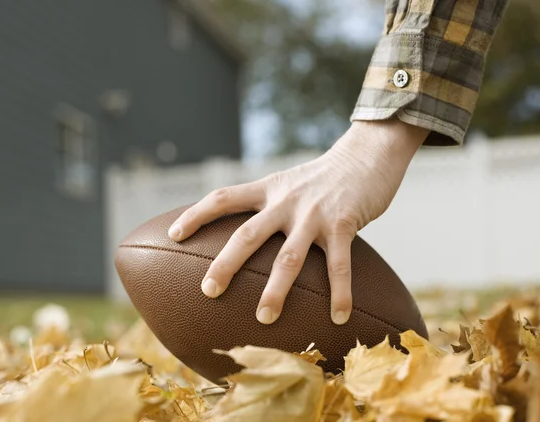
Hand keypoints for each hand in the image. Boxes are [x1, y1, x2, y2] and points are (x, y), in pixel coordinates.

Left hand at [168, 118, 428, 324]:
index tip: (173, 234)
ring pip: (288, 257)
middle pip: (247, 235)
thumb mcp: (288, 182)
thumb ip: (268, 203)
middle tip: (208, 292)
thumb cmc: (323, 177)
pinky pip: (338, 265)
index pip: (223, 198)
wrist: (366, 155)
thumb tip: (246, 235)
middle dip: (226, 265)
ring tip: (264, 319)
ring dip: (275, 290)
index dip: (196, 214)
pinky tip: (338, 317)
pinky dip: (339, 293)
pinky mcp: (344, 224)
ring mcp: (314, 214)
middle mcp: (286, 200)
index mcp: (268, 188)